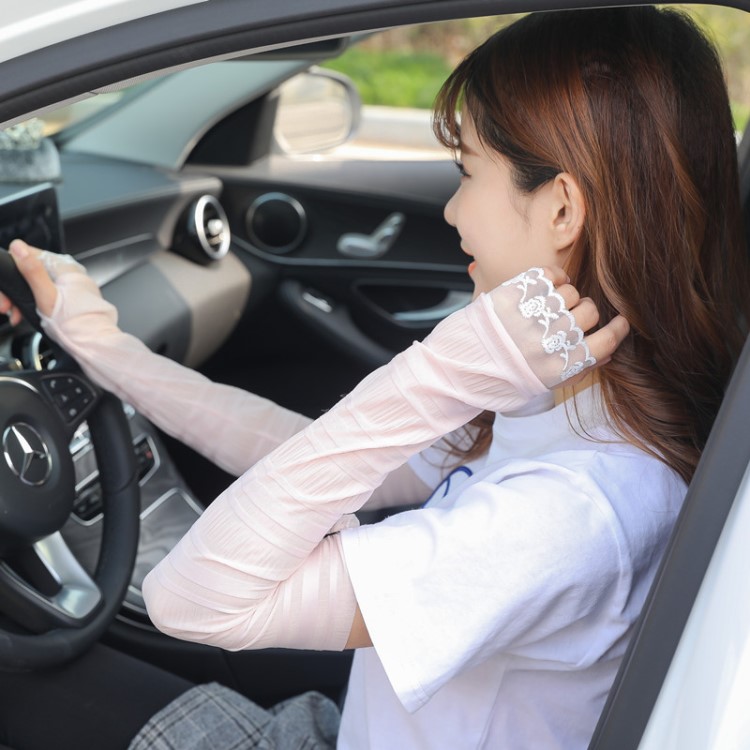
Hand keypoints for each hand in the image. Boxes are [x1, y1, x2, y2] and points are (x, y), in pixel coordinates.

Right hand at [0, 239, 84, 323]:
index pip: (28, 254)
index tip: (6, 289)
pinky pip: (44, 295)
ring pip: (34, 285)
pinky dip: (32, 304)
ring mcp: (68, 285)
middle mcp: (66, 272)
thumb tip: (18, 247)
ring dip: (20, 300)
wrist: (92, 341)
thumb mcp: (48, 296)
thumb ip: (32, 271)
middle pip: (29, 272)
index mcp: (62, 266)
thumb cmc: (75, 322)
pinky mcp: (67, 297)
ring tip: (16, 315)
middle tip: (6, 307)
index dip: (12, 269)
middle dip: (14, 291)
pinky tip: (24, 315)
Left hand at [490, 266, 628, 388]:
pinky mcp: (513, 296)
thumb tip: (607, 354)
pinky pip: (549, 275)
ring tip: (552, 305)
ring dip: (566, 297)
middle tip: (572, 315)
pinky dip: (554, 277)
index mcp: (557, 367)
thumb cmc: (503, 376)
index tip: (621, 322)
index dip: (618, 329)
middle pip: (590, 313)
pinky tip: (549, 286)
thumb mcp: (543, 384)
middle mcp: (547, 342)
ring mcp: (530, 316)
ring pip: (570, 293)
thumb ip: (576, 370)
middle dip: (586, 312)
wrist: (461, 365)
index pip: (604, 342)